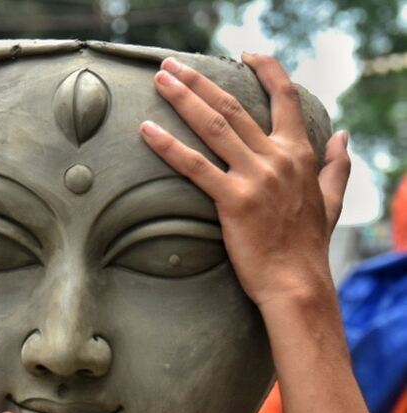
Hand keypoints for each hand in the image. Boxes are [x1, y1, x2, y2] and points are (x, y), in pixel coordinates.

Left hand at [139, 53, 350, 309]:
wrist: (296, 282)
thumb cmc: (308, 245)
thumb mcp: (330, 199)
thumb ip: (335, 166)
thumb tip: (342, 137)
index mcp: (300, 153)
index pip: (286, 98)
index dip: (266, 70)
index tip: (245, 54)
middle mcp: (277, 157)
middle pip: (232, 106)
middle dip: (199, 81)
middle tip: (170, 64)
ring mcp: (255, 177)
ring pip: (213, 126)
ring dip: (182, 99)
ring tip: (159, 81)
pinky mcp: (233, 201)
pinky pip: (194, 166)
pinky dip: (168, 146)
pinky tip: (146, 131)